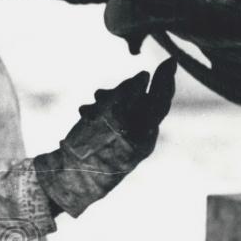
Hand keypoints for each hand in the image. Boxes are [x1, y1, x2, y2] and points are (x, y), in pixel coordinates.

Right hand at [32, 59, 176, 216]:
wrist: (71, 181)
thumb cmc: (87, 150)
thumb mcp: (106, 116)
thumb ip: (125, 95)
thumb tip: (143, 76)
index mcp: (144, 134)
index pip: (160, 101)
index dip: (164, 79)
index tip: (169, 60)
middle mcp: (141, 139)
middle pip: (145, 105)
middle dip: (127, 90)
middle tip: (114, 86)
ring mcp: (129, 144)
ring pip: (128, 111)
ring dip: (110, 100)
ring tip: (91, 100)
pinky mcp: (117, 147)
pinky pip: (117, 123)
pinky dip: (104, 113)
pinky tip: (86, 113)